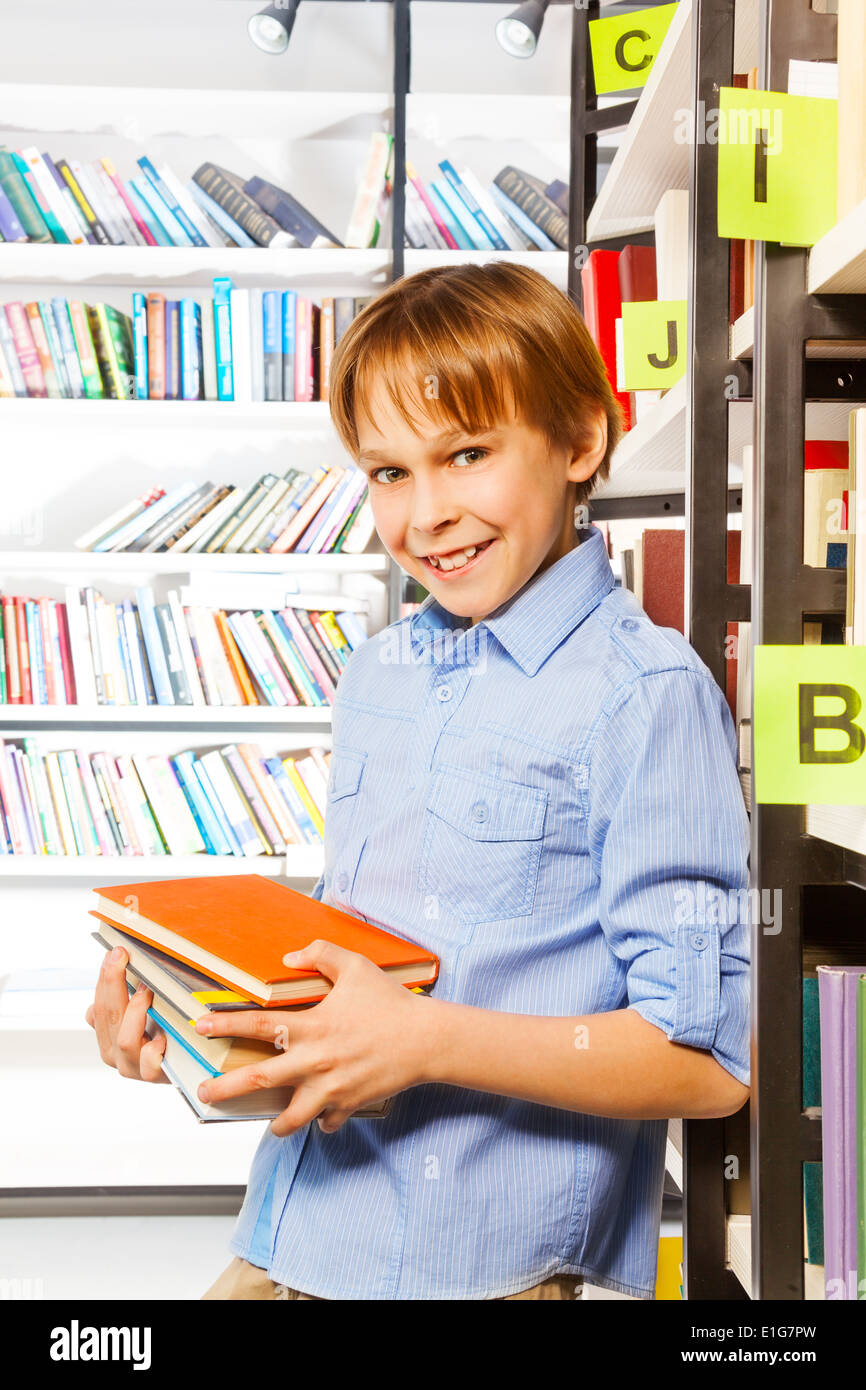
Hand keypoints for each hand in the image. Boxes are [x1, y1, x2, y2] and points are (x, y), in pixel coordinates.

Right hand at [85, 946, 169, 1082]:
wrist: (186, 1067)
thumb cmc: (163, 1034)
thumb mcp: (142, 1014)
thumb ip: (127, 995)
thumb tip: (119, 960)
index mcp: (106, 1036)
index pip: (98, 1006)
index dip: (104, 978)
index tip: (113, 953)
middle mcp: (113, 1053)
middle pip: (107, 1016)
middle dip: (113, 982)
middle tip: (121, 956)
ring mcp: (130, 1066)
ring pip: (124, 1038)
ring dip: (135, 1010)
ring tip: (148, 991)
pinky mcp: (151, 1076)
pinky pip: (148, 1060)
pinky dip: (153, 1046)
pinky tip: (162, 1034)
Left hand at [192, 939, 438, 1136]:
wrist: (427, 1040)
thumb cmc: (391, 1001)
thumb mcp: (356, 966)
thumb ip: (321, 954)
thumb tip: (290, 957)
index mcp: (311, 1026)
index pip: (257, 1026)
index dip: (226, 1024)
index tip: (202, 1025)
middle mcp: (314, 1060)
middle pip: (259, 1079)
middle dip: (225, 1089)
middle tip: (203, 1095)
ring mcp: (331, 1087)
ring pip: (290, 1117)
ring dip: (276, 1123)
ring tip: (269, 1124)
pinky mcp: (349, 1104)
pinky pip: (327, 1121)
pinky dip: (321, 1122)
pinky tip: (320, 1116)